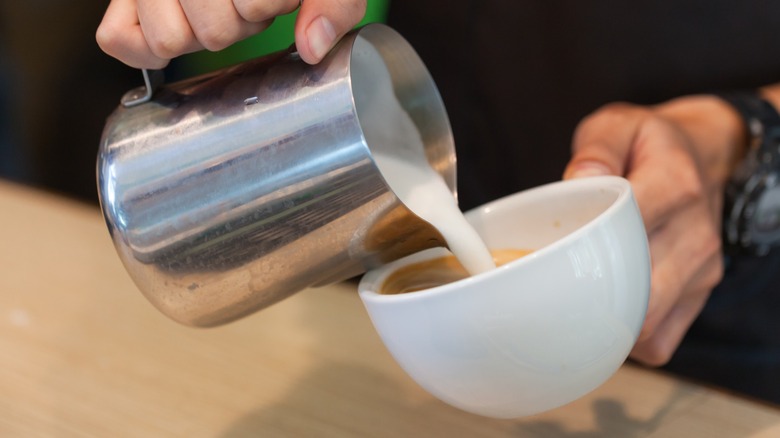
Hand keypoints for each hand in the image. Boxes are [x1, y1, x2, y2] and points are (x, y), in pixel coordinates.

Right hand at [96, 0, 366, 67]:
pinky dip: (144, 49)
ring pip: (168, 40)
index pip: (252, 7)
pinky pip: (117, 40)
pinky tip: (178, 33)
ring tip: (216, 8)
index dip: (270, 9)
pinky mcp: (125, 1)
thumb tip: (311, 47)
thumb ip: (332, 3)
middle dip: (238, 23)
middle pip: (212, 33)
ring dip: (200, 34)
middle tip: (245, 3)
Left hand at [563, 95, 745, 365]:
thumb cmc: (649, 145)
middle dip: (586, 294)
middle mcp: (696, 233)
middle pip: (638, 289)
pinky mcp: (699, 296)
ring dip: (603, 321)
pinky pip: (660, 341)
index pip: (632, 223)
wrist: (707, 158)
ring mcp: (701, 270)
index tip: (548, 250)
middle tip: (545, 285)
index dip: (585, 243)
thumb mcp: (619, 125)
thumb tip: (579, 179)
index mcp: (675, 184)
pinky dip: (626, 338)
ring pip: (647, 323)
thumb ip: (597, 147)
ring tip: (570, 300)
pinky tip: (603, 313)